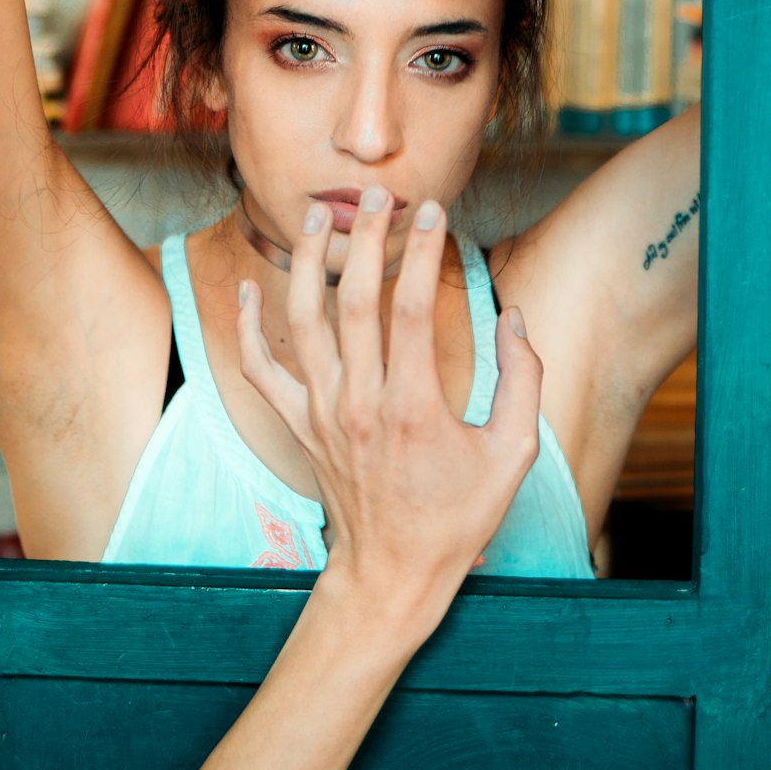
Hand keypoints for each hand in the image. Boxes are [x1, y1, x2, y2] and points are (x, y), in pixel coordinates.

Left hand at [237, 193, 541, 634]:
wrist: (392, 575)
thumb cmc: (457, 518)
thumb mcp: (513, 456)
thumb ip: (522, 383)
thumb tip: (516, 320)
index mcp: (413, 408)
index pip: (411, 309)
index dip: (423, 253)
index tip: (434, 211)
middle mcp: (360, 404)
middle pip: (355, 302)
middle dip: (368, 239)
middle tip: (382, 194)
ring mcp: (323, 414)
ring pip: (303, 323)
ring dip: (307, 263)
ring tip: (317, 213)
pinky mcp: (301, 427)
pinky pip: (262, 371)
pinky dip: (249, 330)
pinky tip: (250, 288)